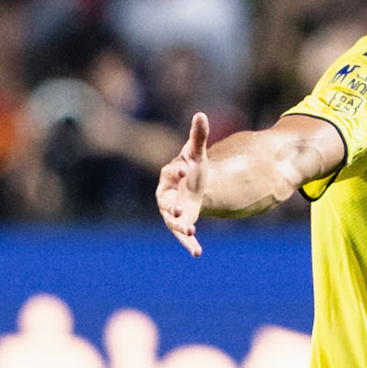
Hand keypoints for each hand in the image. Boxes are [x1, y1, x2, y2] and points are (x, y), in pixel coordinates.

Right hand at [156, 112, 208, 256]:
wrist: (194, 184)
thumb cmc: (192, 167)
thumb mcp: (197, 153)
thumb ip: (198, 136)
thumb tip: (201, 114)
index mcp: (168, 176)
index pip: (170, 173)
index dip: (177, 172)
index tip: (186, 170)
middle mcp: (166, 196)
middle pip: (165, 202)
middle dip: (172, 207)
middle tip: (179, 212)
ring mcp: (172, 212)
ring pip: (172, 222)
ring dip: (180, 229)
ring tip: (190, 233)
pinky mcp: (181, 224)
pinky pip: (182, 234)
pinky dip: (189, 243)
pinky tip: (198, 253)